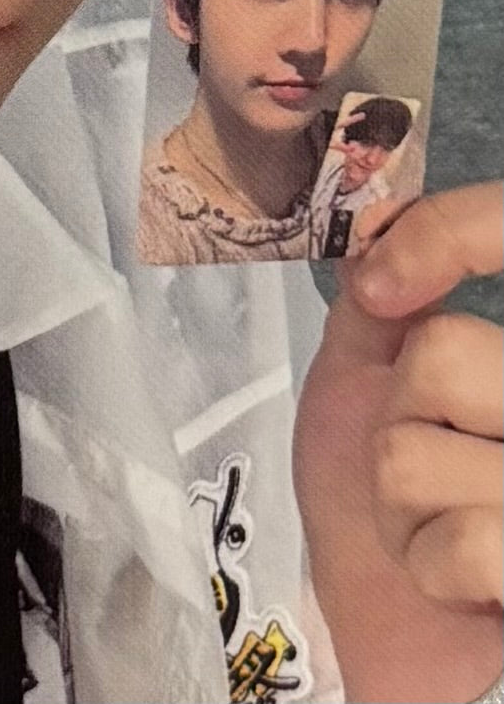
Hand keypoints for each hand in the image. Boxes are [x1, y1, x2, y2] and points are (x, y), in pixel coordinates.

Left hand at [295, 181, 502, 703]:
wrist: (386, 621)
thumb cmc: (376, 485)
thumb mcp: (367, 367)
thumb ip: (381, 291)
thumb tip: (380, 212)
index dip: (452, 231)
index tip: (384, 281)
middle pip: (440, 354)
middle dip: (397, 415)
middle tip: (429, 450)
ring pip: (420, 449)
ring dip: (402, 498)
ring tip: (439, 516)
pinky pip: (467, 540)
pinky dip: (432, 563)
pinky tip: (457, 572)